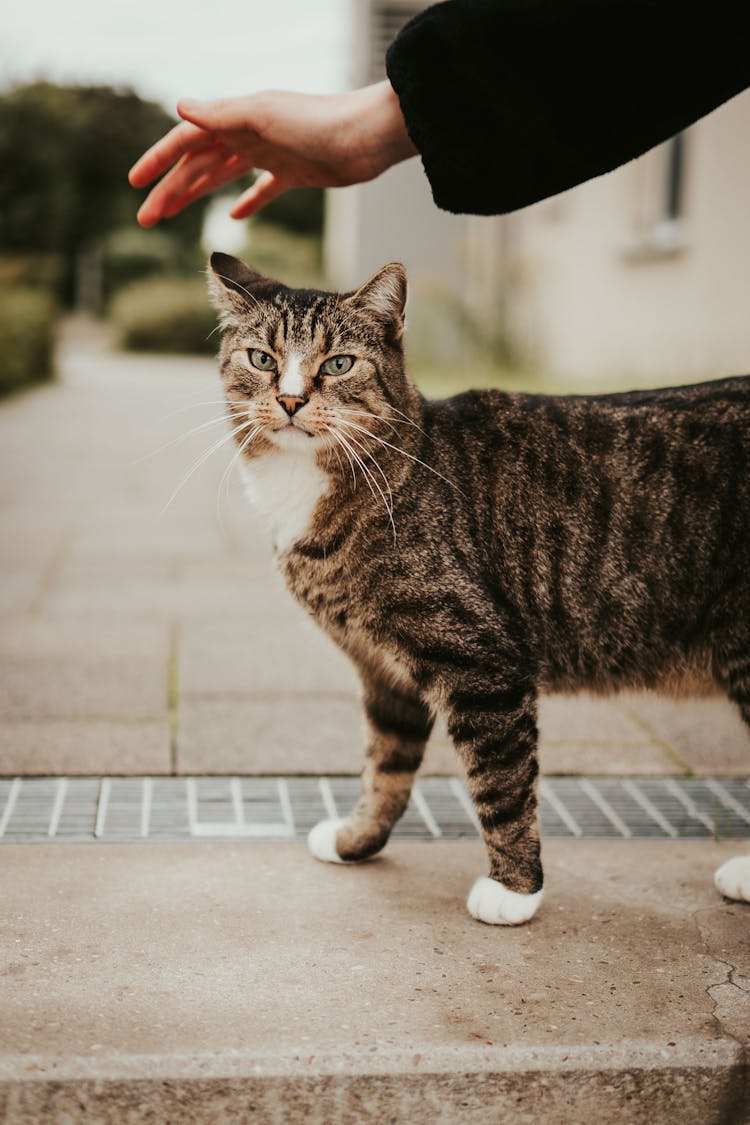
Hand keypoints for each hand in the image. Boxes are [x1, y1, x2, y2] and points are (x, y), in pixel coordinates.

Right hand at [128, 81, 416, 226]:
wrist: (367, 136)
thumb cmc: (318, 122)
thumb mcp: (264, 116)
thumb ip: (223, 114)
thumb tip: (180, 106)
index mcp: (236, 120)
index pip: (186, 141)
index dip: (159, 160)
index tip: (134, 184)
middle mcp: (249, 135)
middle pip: (199, 164)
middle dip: (170, 189)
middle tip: (146, 218)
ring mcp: (270, 155)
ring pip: (223, 177)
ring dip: (196, 195)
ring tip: (173, 216)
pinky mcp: (294, 174)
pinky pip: (262, 190)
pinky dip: (247, 202)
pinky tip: (234, 218)